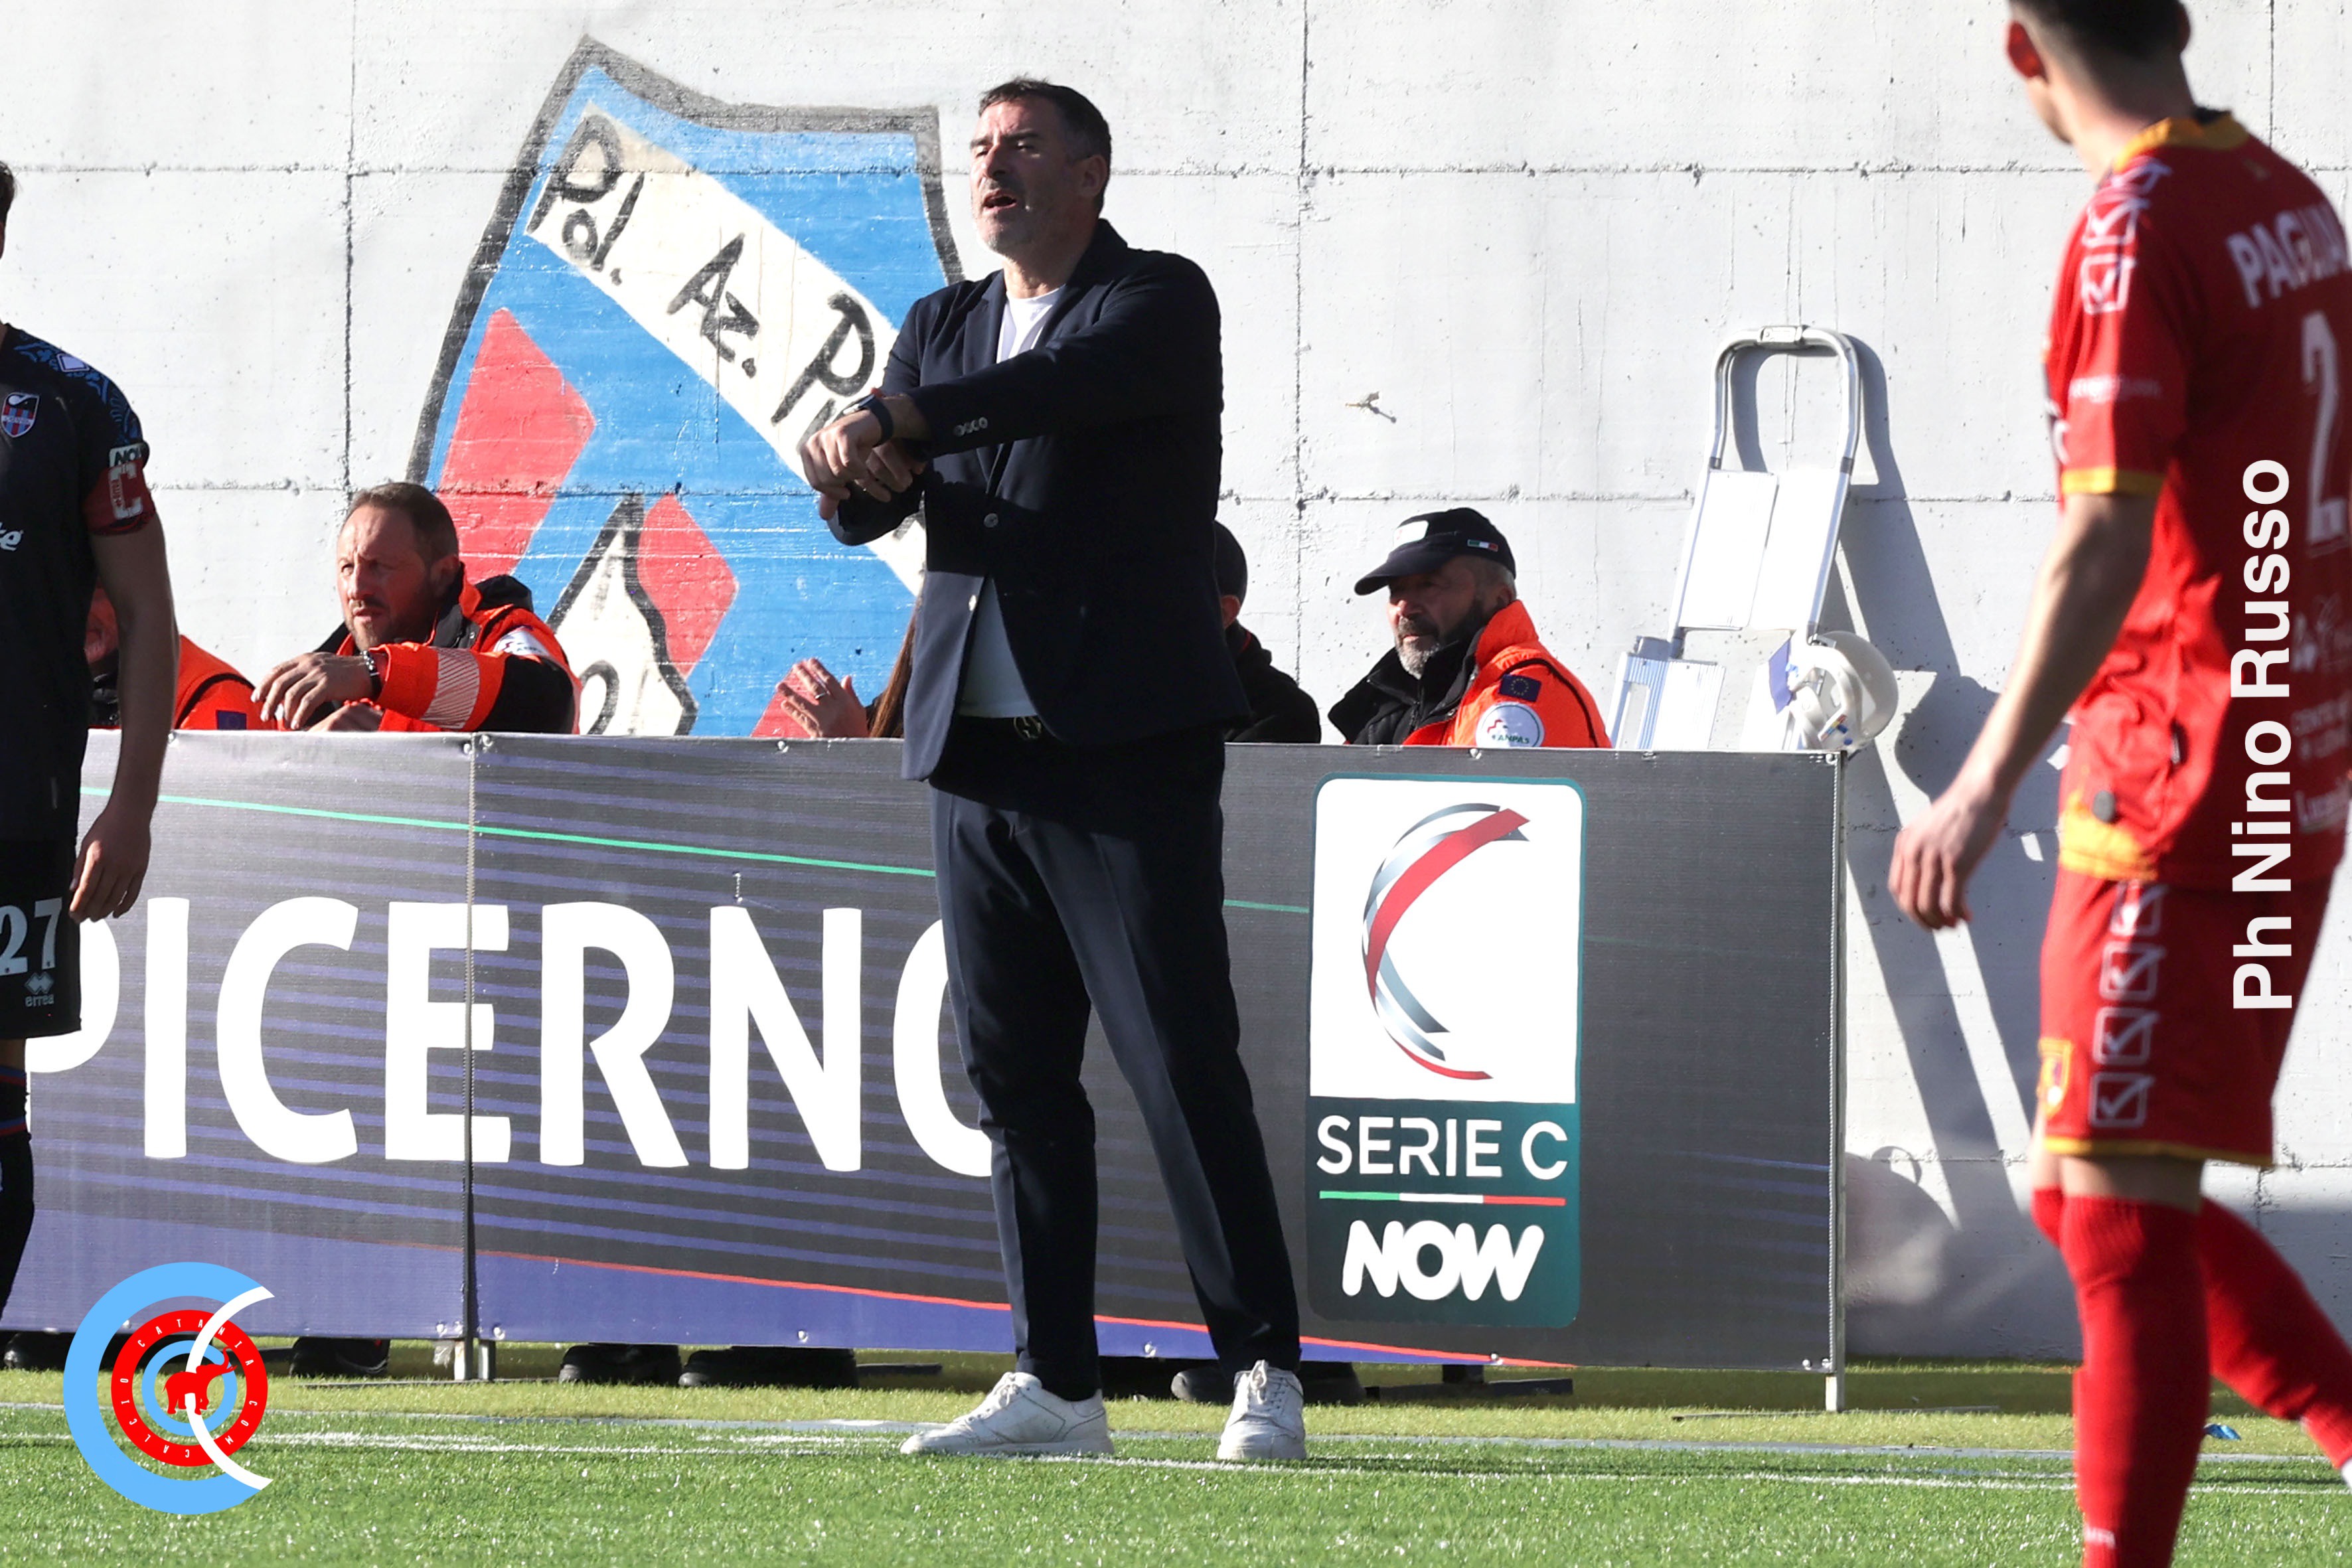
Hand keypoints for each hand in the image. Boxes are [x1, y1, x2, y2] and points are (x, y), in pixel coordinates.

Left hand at [70, 800, 152, 919]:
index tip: (73, 914)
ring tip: (97, 917)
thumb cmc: (107, 826)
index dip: (78, 905)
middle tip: (83, 919)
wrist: (131, 814)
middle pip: (100, 896)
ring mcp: (129, 868)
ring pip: (116, 897)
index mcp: (97, 858)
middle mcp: (114, 865)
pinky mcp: (141, 869)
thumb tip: (74, 888)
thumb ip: (80, 867)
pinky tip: (117, 912)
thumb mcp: (86, 844)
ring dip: (105, 910)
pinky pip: (133, 892)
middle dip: (89, 911)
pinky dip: (125, 905)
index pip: (86, 889)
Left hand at [256, 652, 375, 728]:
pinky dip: (300, 714)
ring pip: (292, 694)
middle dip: (269, 702)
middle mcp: (309, 664)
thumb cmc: (345, 675)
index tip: (257, 698)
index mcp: (304, 659)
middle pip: (280, 684)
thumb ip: (304, 675)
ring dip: (285, 711)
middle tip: (266, 716)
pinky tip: (298, 723)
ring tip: (284, 723)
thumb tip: (286, 691)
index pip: (276, 671)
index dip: (264, 685)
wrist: (369, 672)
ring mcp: (318, 674)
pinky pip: (307, 702)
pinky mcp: (328, 685)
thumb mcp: (321, 669)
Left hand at [771, 659, 867, 737]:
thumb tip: (847, 677)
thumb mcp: (858, 710)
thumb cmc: (858, 730)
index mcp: (844, 701)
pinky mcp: (815, 731)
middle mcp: (833, 707)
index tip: (810, 661)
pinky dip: (792, 711)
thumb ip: (850, 693)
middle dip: (804, 676)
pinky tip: (784, 704)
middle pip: (815, 688)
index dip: (819, 670)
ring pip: (803, 702)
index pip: (829, 681)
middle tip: (795, 666)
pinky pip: (801, 718)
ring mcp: (823, 719)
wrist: (855, 751)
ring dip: (790, 693)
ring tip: (780, 685)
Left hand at [797, 403, 926, 520]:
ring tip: (860, 469)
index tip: (846, 492)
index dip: (832, 492)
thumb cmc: (854, 449)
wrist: (871, 425)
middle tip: (855, 475)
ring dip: (854, 475)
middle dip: (845, 482)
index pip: (816, 482)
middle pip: (827, 479)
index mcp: (808, 451)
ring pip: (838, 471)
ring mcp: (827, 436)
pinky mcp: (842, 434)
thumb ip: (831, 493)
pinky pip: (848, 462)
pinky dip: (859, 469)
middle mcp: (814, 442)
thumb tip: (823, 516)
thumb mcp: (841, 472)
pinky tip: (864, 468)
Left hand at [1889, 773, 2009, 928]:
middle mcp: (1914, 854)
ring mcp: (1934, 860)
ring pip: (1929, 906)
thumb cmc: (1959, 811)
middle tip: (1940, 927)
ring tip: (1954, 924)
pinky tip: (1967, 916)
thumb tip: (1925, 878)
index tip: (1924, 915)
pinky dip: (1957, 914)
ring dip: (1941, 921)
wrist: (1979, 794)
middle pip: (1910, 902)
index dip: (1910, 908)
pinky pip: (1951, 901)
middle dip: (1924, 921)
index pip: (1897, 888)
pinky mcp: (1957, 864)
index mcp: (1905, 845)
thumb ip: (1921, 850)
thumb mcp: (1927, 829)